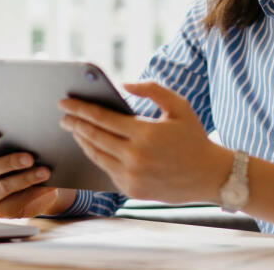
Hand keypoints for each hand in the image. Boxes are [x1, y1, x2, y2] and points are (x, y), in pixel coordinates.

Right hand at [0, 133, 66, 217]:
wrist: (35, 190)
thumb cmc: (23, 164)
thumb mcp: (18, 151)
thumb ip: (18, 145)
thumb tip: (35, 140)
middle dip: (9, 162)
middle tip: (30, 158)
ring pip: (2, 187)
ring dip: (25, 178)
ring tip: (44, 172)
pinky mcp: (0, 210)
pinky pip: (16, 202)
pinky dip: (34, 193)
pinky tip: (47, 187)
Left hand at [58, 81, 232, 203]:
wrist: (210, 175)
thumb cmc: (194, 137)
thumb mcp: (179, 106)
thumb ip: (152, 89)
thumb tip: (124, 85)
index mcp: (145, 134)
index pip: (102, 118)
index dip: (80, 109)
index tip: (64, 103)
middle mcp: (135, 157)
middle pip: (94, 137)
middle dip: (75, 124)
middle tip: (63, 116)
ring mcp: (132, 176)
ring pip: (96, 156)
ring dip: (83, 141)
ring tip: (75, 130)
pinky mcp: (132, 190)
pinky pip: (107, 171)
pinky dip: (98, 157)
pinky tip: (92, 147)